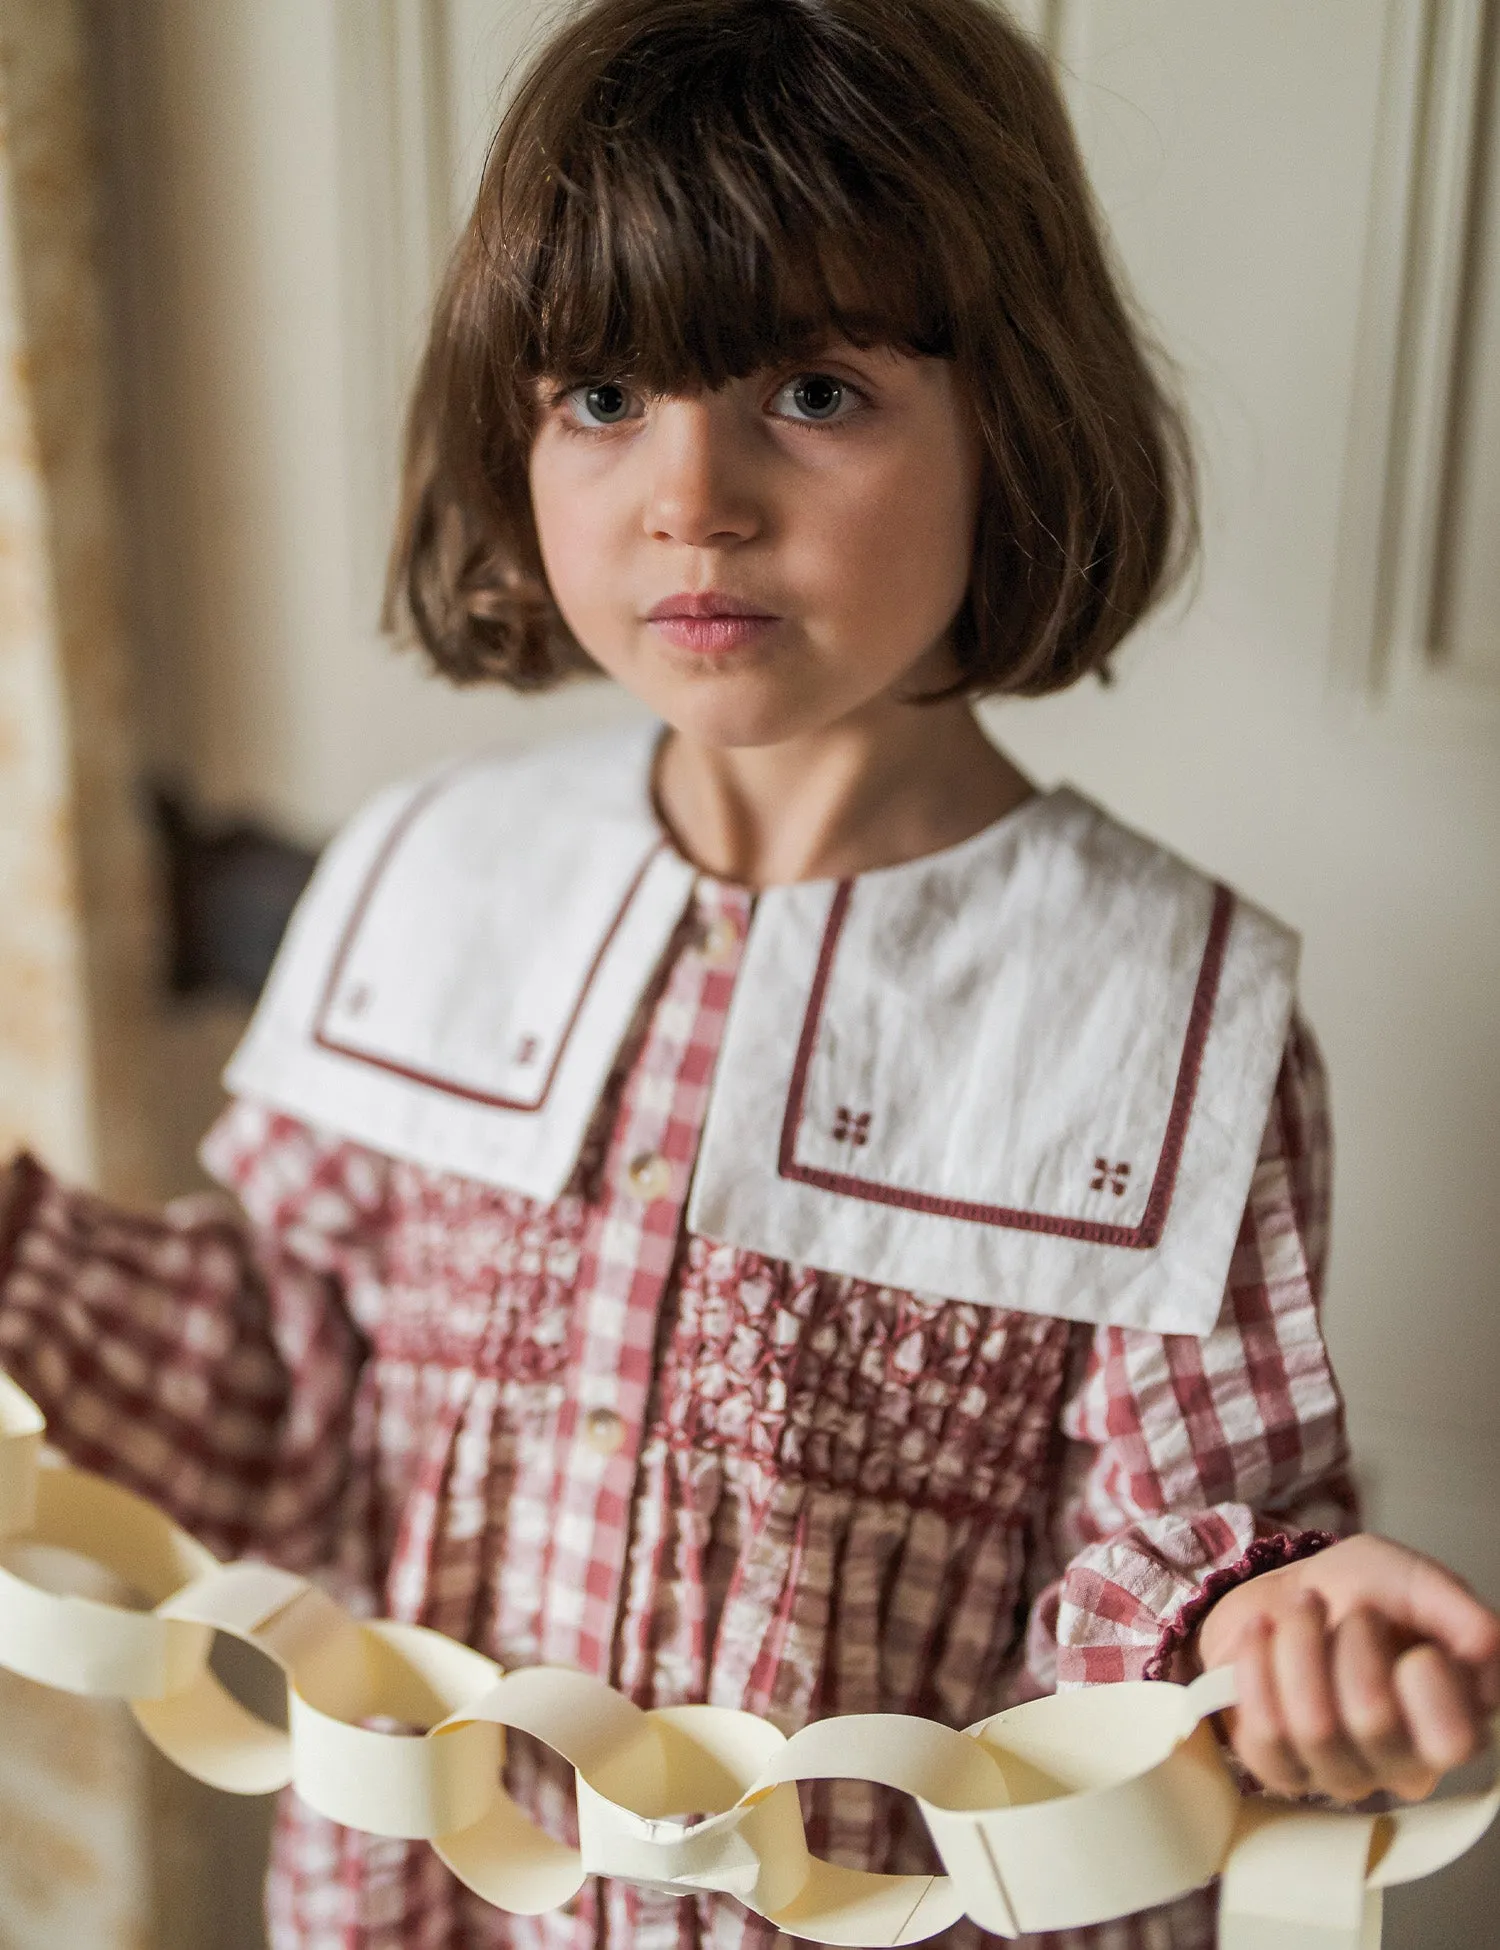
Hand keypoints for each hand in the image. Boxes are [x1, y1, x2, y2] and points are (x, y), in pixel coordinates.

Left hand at [1196, 1534, 1499, 1803]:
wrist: (1284, 1594)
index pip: (1455, 1740)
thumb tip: (1488, 1641)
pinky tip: (1265, 1636)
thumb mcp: (1409, 1577)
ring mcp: (1340, 1773)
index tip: (1418, 1651)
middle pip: (1373, 1720)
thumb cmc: (1358, 1592)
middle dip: (1354, 1641)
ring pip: (1313, 1725)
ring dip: (1300, 1642)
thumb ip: (1453, 1604)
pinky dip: (1257, 1663)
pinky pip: (1263, 1732)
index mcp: (1453, 1720)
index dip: (1432, 1691)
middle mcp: (1401, 1762)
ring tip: (1306, 1610)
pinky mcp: (1282, 1770)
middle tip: (1357, 1611)